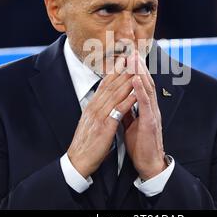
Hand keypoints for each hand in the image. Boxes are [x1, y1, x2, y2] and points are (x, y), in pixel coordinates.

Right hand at [67, 57, 136, 177]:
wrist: (78, 160)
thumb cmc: (86, 143)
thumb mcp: (90, 122)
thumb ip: (97, 110)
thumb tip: (103, 101)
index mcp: (92, 106)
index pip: (105, 84)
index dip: (115, 70)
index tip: (124, 59)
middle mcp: (94, 107)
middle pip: (111, 84)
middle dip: (123, 70)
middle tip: (133, 57)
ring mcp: (99, 115)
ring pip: (115, 93)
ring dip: (127, 80)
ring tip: (137, 68)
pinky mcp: (105, 126)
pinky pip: (118, 110)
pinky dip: (128, 99)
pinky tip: (136, 92)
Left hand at [123, 52, 166, 179]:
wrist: (148, 163)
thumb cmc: (140, 145)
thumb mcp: (131, 124)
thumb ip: (128, 111)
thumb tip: (120, 101)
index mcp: (146, 108)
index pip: (141, 85)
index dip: (136, 71)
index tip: (129, 58)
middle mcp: (151, 108)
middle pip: (146, 82)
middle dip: (139, 67)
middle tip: (133, 51)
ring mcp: (152, 114)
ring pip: (148, 89)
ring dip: (141, 72)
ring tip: (134, 59)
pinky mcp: (150, 122)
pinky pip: (146, 103)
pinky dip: (140, 90)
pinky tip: (135, 79)